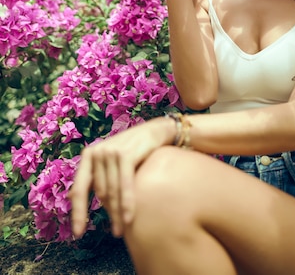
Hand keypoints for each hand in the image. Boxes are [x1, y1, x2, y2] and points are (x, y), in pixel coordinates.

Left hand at [70, 117, 175, 238]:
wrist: (155, 131)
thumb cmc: (131, 149)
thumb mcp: (109, 160)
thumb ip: (94, 176)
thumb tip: (70, 198)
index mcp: (89, 155)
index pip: (80, 188)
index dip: (78, 212)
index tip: (78, 233)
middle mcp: (97, 152)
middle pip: (101, 193)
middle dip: (109, 214)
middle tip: (117, 231)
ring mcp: (111, 152)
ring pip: (112, 191)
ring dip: (117, 214)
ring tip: (122, 230)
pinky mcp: (126, 155)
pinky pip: (124, 185)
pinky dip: (127, 202)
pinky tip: (129, 218)